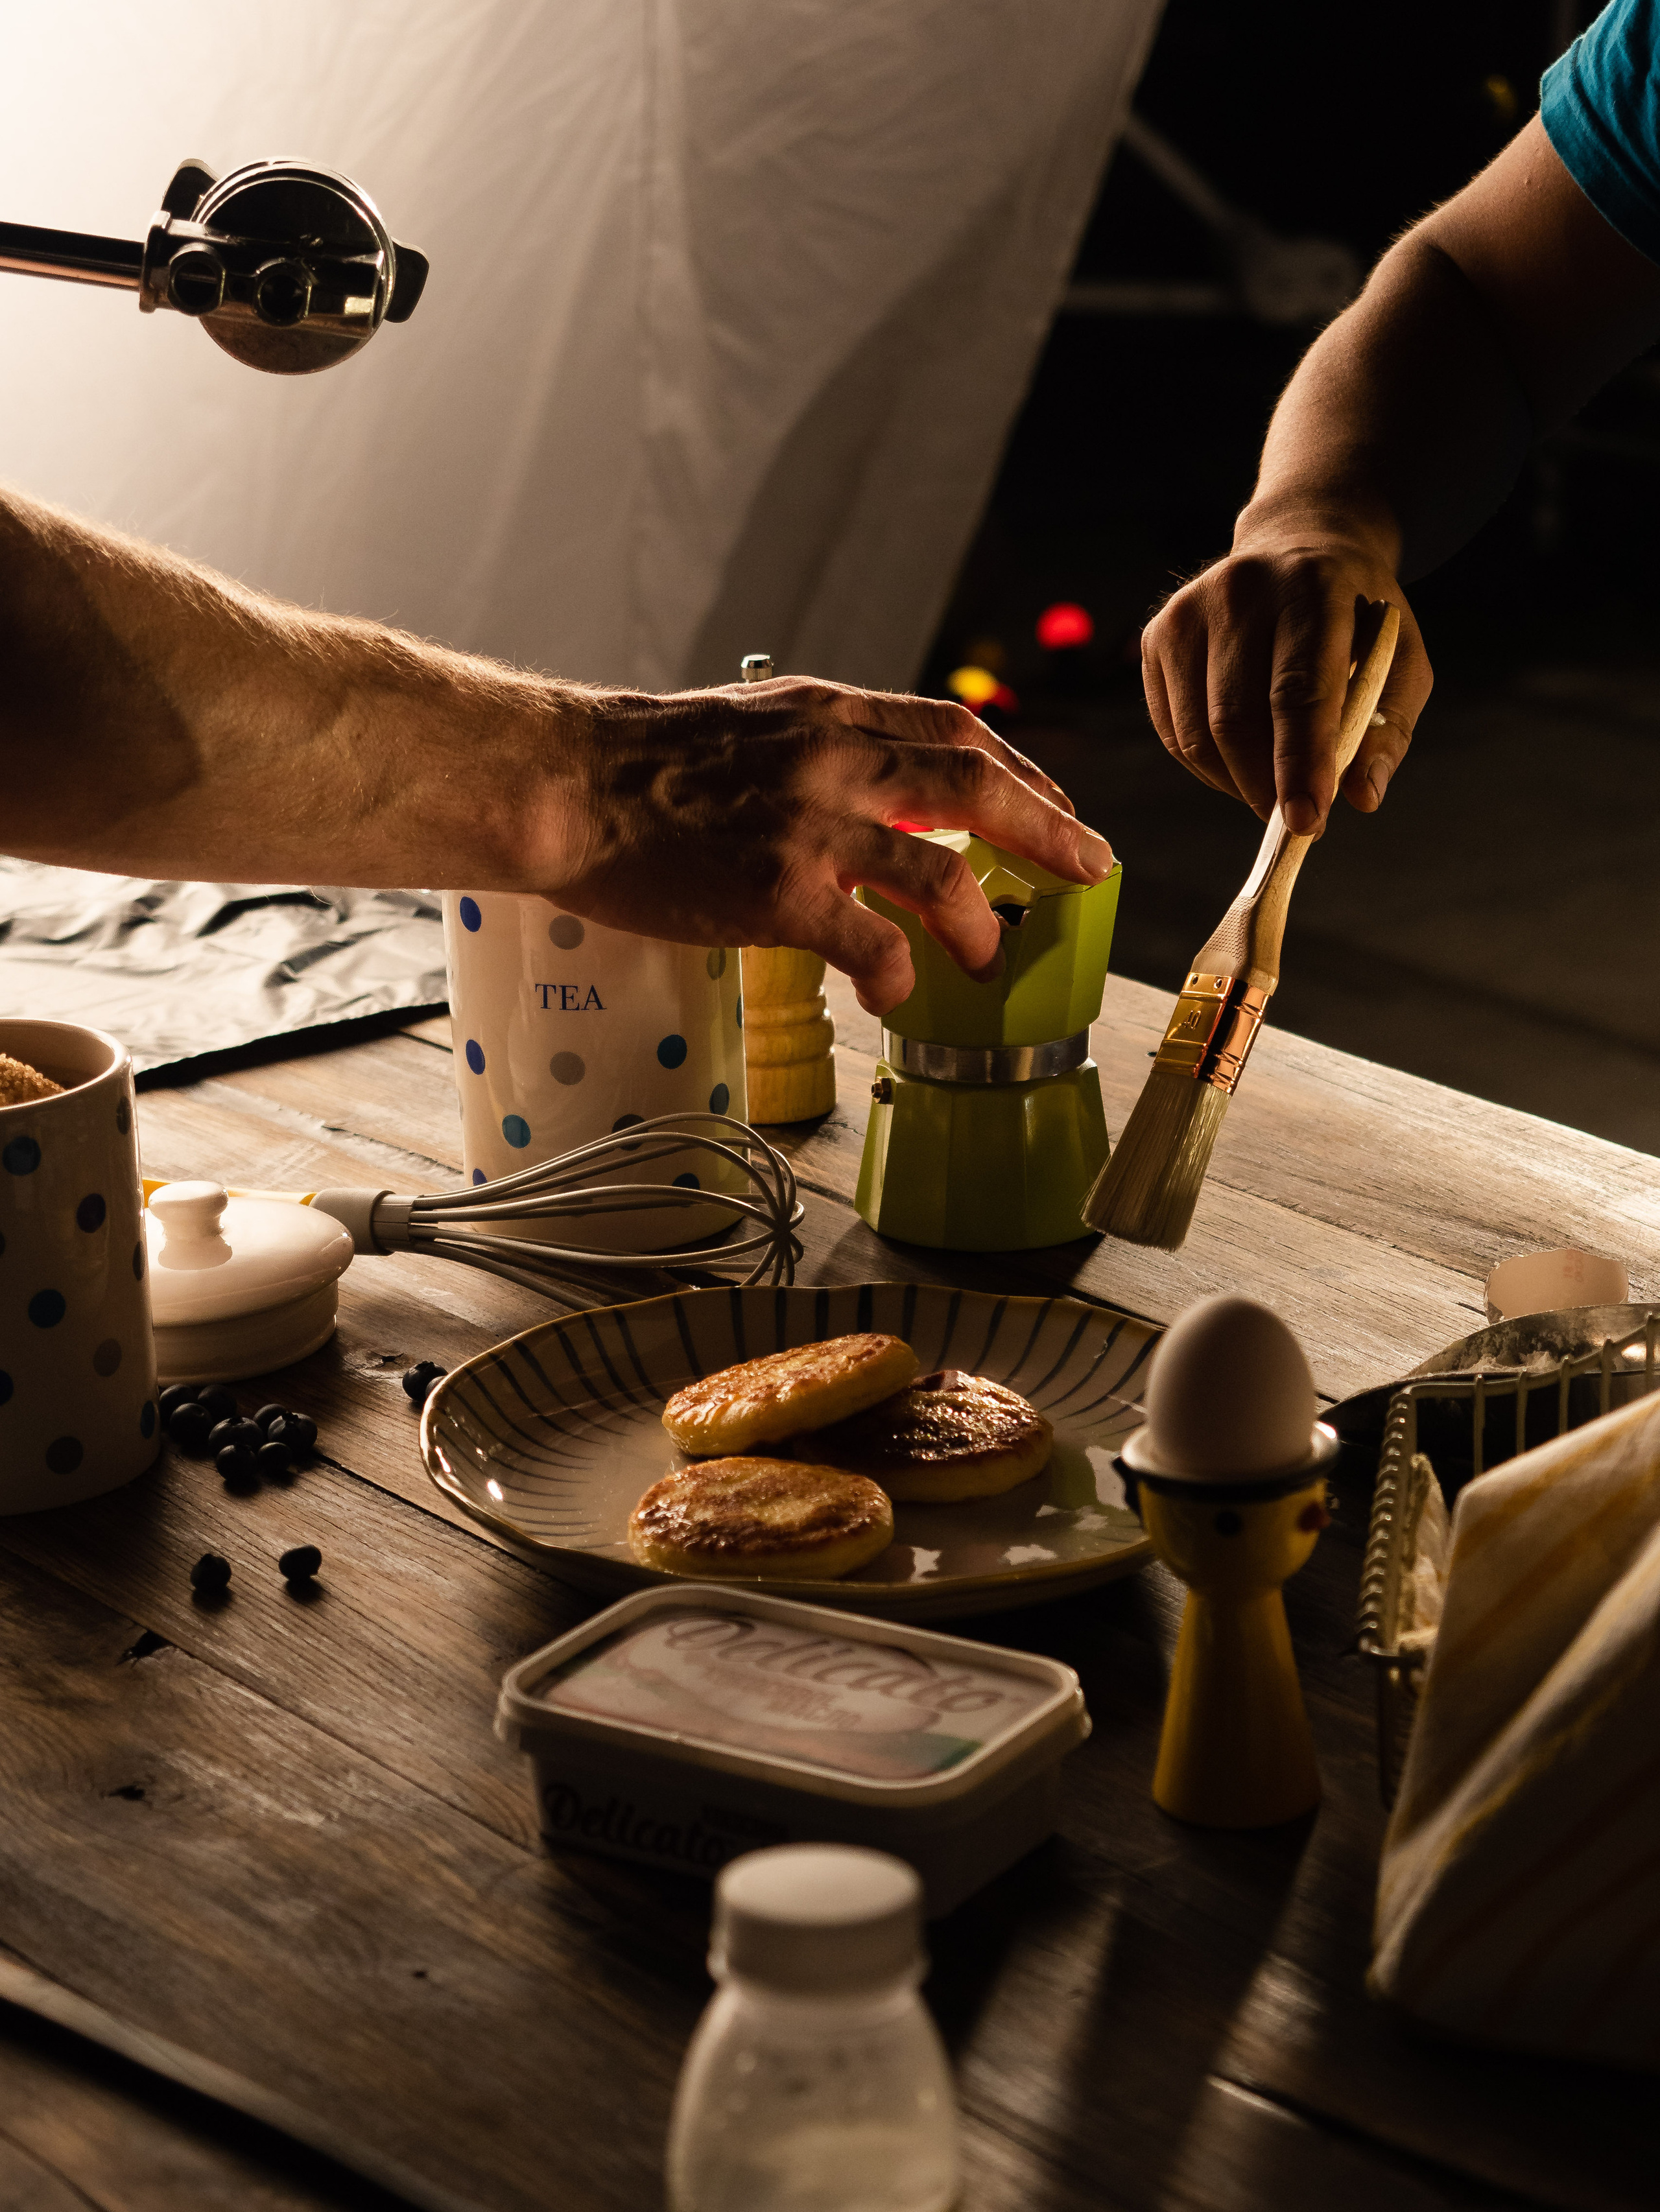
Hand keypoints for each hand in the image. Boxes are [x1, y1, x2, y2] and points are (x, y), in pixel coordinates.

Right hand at [531, 676, 1114, 1014]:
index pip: (953, 728)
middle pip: (975, 786)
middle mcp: (833, 759)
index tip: (1054, 804)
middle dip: (1048, 831)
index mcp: (829, 712)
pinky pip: (872, 943)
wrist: (565, 783)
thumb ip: (817, 747)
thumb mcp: (749, 723)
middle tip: (1088, 870)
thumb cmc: (640, 760)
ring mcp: (809, 827)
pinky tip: (897, 994)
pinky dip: (899, 974)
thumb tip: (868, 787)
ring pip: (940, 872)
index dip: (1019, 769)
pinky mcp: (777, 894)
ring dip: (981, 923)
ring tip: (993, 958)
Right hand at [1140, 531, 1432, 833]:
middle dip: (1266, 787)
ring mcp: (1187, 611)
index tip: (1308, 822)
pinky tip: (1240, 764)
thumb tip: (1362, 798)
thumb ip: (1387, 728)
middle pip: (1237, 720)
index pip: (1298, 691)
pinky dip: (1208, 766)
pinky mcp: (1157, 636)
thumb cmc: (1356, 617)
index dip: (1301, 764)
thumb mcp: (1399, 660)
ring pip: (1197, 734)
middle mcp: (1239, 590)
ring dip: (1236, 784)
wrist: (1298, 549)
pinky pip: (1173, 731)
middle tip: (1296, 821)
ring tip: (1272, 792)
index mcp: (1311, 587)